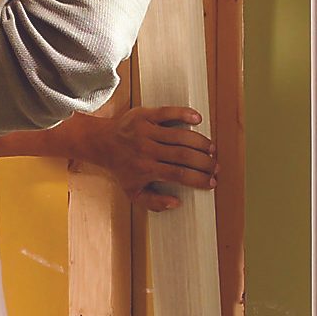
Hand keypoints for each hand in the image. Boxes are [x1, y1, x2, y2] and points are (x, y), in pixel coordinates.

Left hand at [74, 105, 217, 211]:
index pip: (179, 175)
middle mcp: (147, 150)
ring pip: (181, 136)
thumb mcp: (132, 192)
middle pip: (184, 156)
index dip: (199, 179)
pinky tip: (198, 119)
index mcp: (146, 169)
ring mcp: (146, 131)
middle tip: (216, 166)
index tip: (211, 182)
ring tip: (212, 149)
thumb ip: (154, 202)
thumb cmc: (120, 168)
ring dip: (200, 142)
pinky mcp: (144, 115)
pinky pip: (167, 112)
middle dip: (205, 162)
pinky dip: (184, 114)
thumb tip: (176, 203)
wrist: (100, 143)